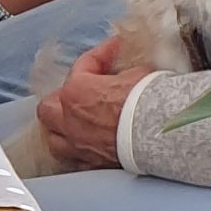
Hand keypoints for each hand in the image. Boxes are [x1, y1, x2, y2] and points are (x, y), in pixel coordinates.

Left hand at [36, 35, 146, 173]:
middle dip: (62, 98)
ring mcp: (77, 143)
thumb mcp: (138, 73)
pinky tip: (86, 146)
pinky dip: (78, 150)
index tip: (115, 48)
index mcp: (77, 91)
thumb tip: (130, 73)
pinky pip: (74, 157)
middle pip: (50, 107)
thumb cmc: (147, 101)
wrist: (160, 135)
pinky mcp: (91, 163)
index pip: (84, 65)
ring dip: (60, 128)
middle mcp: (70, 118)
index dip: (102, 54)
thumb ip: (126, 72)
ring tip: (73, 123)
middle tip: (79, 92)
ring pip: (53, 136)